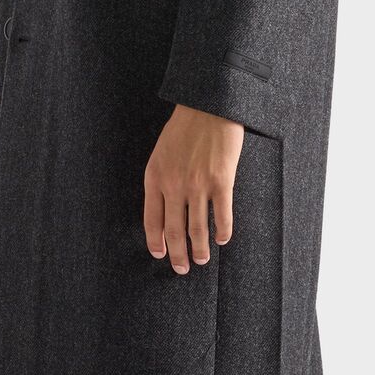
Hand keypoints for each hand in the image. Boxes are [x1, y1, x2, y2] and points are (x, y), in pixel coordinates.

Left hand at [143, 104, 244, 273]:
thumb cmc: (184, 127)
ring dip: (200, 250)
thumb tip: (165, 207)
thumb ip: (161, 179)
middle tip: (182, 268)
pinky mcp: (221, 182)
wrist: (208, 105)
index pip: (151, 220)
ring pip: (197, 230)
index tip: (160, 254)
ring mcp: (198, 185)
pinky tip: (223, 239)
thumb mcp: (161, 152)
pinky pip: (222, 217)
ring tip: (202, 260)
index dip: (156, 242)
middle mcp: (174, 185)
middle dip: (178, 255)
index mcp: (155, 177)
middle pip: (174, 231)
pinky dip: (223, 232)